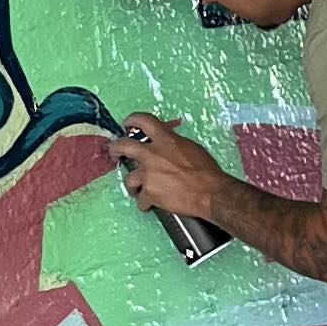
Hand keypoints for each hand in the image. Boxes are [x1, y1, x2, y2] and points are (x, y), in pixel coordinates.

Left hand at [117, 115, 240, 227]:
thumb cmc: (207, 171)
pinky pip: (140, 199)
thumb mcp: (190, 148)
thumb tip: (167, 144)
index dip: (132, 120)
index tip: (127, 123)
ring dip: (132, 185)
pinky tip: (149, 205)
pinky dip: (145, 203)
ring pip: (128, 178)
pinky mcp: (150, 193)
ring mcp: (149, 175)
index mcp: (166, 140)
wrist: (211, 193)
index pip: (144, 121)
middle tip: (115, 153)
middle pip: (123, 146)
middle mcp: (153, 155)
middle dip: (115, 149)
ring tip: (137, 189)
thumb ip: (174, 144)